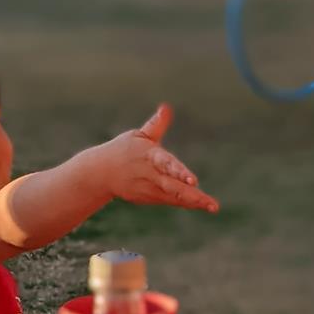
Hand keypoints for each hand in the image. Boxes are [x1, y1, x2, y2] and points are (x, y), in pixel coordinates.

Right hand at [97, 105, 218, 212]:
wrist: (101, 173)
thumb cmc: (123, 150)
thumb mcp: (138, 135)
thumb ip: (157, 124)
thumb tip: (166, 107)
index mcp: (149, 157)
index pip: (166, 164)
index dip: (180, 172)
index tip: (193, 180)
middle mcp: (150, 176)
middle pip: (173, 187)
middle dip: (192, 195)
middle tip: (211, 203)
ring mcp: (149, 190)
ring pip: (174, 197)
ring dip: (194, 202)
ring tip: (212, 206)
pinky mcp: (149, 198)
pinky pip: (171, 200)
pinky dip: (186, 203)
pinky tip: (203, 204)